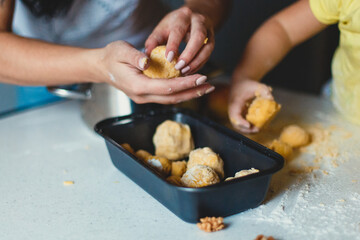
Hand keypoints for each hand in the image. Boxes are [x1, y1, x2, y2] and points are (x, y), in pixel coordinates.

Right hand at [96, 41, 214, 103]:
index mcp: (137, 86)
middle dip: (192, 92)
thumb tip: (148, 61)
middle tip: (210, 86)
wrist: (102, 67)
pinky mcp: (147, 95)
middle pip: (172, 98)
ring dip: (189, 95)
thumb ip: (134, 56)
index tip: (200, 78)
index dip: (185, 84)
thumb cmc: (111, 56)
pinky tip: (192, 87)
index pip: (166, 88)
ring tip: (206, 88)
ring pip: (171, 100)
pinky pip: (167, 96)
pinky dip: (181, 93)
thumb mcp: (120, 50)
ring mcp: (145, 98)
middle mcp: (142, 96)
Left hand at [145, 6, 214, 74]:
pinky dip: (200, 63)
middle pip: (198, 37)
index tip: (168, 59)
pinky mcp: (212, 40)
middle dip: (189, 54)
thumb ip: (153, 41)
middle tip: (179, 68)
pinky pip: (208, 53)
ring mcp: (208, 30)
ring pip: (207, 46)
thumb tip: (146, 57)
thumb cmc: (174, 25)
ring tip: (185, 72)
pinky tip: (191, 71)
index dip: (173, 45)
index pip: (179, 30)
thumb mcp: (163, 28)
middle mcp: (198, 21)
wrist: (196, 15)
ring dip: (197, 61)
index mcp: (182, 16)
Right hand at [228, 77, 272, 133]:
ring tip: (259, 129)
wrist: (240, 83)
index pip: (234, 116)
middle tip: (257, 129)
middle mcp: (233, 110)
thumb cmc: (247, 84)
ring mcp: (236, 113)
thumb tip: (271, 99)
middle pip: (236, 124)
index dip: (240, 122)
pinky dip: (250, 127)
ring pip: (239, 126)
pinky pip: (243, 123)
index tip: (248, 125)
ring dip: (248, 130)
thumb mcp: (256, 85)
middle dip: (246, 129)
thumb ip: (264, 90)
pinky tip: (259, 125)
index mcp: (234, 103)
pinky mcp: (239, 115)